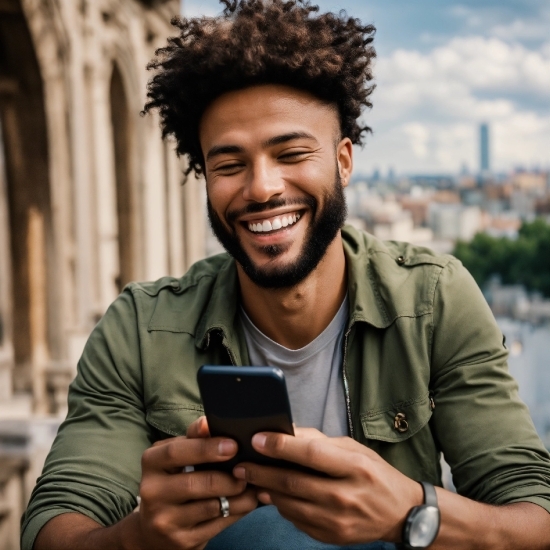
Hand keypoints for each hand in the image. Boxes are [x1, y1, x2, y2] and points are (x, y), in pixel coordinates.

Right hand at [138, 431, 257, 549]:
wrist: (153, 530)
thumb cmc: (173, 481)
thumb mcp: (176, 457)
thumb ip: (193, 438)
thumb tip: (208, 423)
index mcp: (151, 462)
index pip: (176, 452)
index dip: (206, 448)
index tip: (233, 445)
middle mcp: (152, 492)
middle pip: (193, 483)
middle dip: (225, 476)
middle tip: (246, 470)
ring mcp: (165, 520)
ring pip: (210, 506)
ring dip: (237, 495)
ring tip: (251, 485)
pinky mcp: (182, 541)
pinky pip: (217, 524)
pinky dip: (237, 511)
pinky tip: (247, 501)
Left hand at [232, 428, 421, 545]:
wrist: (401, 513)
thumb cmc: (374, 473)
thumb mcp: (353, 448)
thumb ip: (319, 440)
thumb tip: (286, 431)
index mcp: (354, 466)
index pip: (310, 453)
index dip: (280, 445)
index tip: (256, 439)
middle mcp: (345, 494)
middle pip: (293, 481)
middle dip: (261, 471)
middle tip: (240, 464)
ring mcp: (338, 520)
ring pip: (289, 503)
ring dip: (265, 489)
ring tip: (249, 477)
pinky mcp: (331, 537)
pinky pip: (296, 520)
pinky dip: (280, 506)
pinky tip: (271, 494)